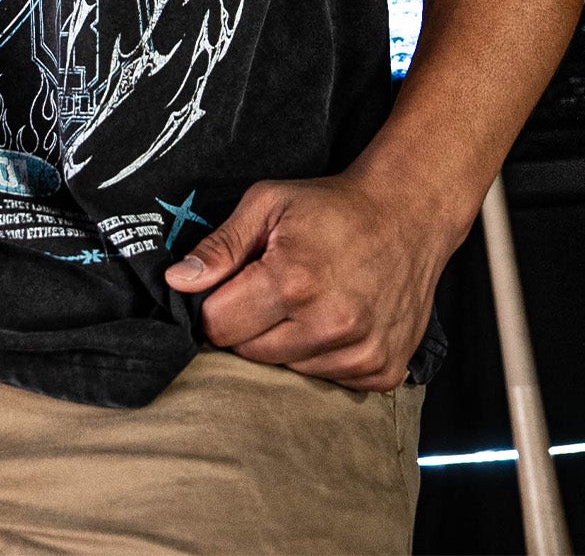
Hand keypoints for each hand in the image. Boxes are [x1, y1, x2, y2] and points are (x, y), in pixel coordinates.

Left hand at [163, 169, 452, 390]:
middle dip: (249, 322)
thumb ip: (219, 246)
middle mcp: (328, 326)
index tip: (233, 284)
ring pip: (286, 369)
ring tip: (308, 298)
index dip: (216, 304)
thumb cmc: (332, 206)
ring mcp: (359, 354)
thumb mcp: (267, 204)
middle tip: (272, 286)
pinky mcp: (381, 371)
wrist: (407, 214)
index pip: (219, 326)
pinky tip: (335, 317)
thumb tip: (176, 282)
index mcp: (292, 281)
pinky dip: (322, 355)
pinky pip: (327, 380)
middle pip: (249, 353)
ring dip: (286, 340)